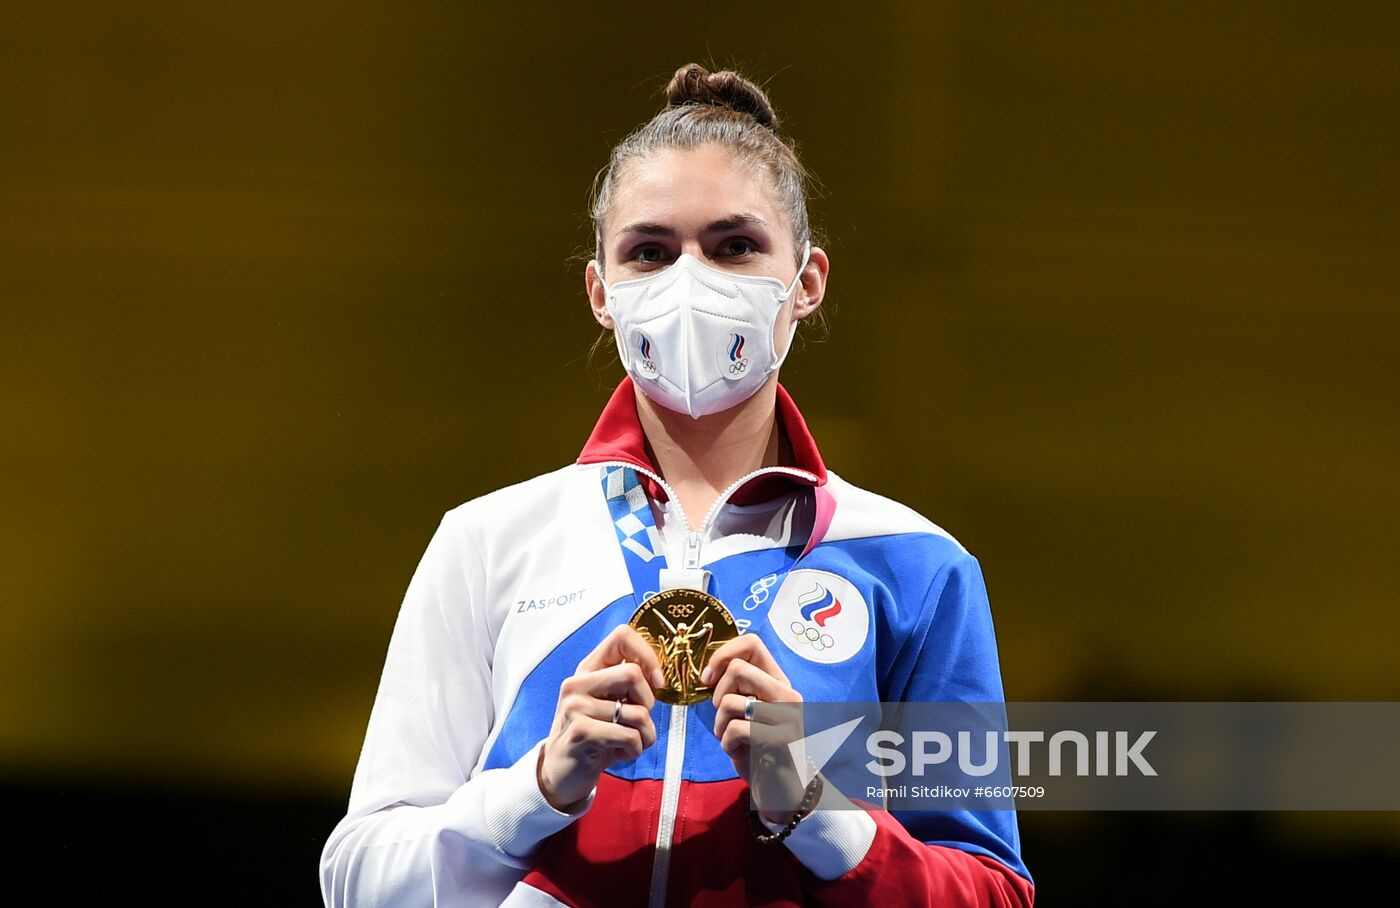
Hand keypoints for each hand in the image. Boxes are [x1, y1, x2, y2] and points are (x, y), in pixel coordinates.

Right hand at [537, 624, 665, 810]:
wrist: (561, 774)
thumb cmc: (595, 737)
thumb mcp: (607, 704)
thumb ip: (627, 685)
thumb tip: (660, 676)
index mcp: (587, 670)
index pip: (621, 636)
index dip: (648, 655)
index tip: (657, 681)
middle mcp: (577, 684)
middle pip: (633, 673)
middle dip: (648, 702)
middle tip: (638, 720)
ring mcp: (575, 707)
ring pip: (639, 713)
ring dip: (645, 735)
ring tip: (629, 743)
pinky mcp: (581, 733)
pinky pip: (630, 737)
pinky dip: (635, 750)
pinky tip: (618, 753)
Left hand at [703, 635, 805, 822]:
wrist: (781, 791)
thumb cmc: (757, 749)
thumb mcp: (747, 712)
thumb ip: (737, 687)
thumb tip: (707, 670)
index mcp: (779, 681)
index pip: (752, 643)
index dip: (722, 655)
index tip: (708, 679)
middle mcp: (788, 694)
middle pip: (738, 669)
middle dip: (717, 695)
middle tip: (723, 717)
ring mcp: (788, 717)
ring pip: (730, 700)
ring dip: (720, 724)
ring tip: (731, 739)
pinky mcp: (782, 741)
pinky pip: (735, 729)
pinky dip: (727, 743)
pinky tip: (738, 753)